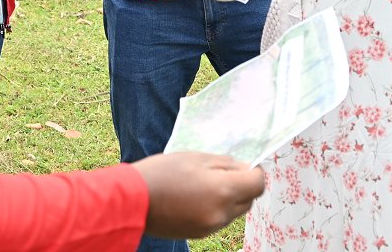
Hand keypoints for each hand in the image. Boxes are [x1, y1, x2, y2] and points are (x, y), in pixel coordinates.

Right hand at [134, 152, 264, 238]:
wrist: (133, 201)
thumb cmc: (162, 172)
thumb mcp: (195, 158)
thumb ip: (224, 163)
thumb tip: (243, 169)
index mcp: (223, 190)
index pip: (257, 184)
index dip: (256, 172)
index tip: (246, 165)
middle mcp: (222, 213)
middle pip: (248, 200)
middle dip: (243, 185)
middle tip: (224, 172)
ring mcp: (212, 227)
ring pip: (234, 211)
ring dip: (230, 198)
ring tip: (206, 184)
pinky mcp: (201, 234)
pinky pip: (219, 220)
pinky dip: (216, 208)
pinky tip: (196, 197)